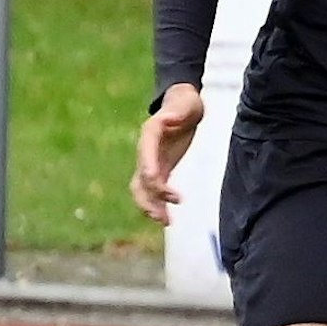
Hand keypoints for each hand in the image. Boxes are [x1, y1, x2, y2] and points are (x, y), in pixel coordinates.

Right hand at [131, 84, 205, 224]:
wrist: (182, 105)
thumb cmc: (185, 103)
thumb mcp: (186, 104)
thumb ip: (177, 112)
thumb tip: (169, 118)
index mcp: (150, 134)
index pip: (146, 154)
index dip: (149, 168)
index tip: (156, 182)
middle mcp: (146, 151)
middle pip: (141, 178)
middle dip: (149, 197)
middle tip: (162, 214)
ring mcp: (150, 162)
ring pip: (143, 189)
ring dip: (151, 207)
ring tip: (165, 222)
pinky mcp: (159, 169)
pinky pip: (154, 191)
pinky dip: (158, 204)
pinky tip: (167, 218)